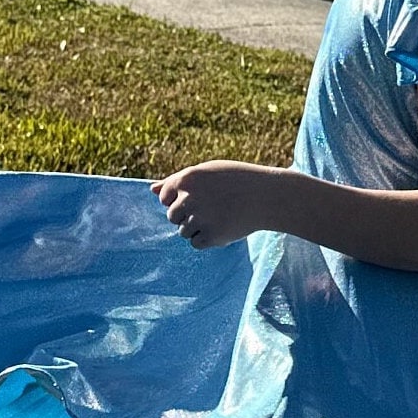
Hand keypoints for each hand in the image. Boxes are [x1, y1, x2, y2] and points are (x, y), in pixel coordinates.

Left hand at [150, 160, 278, 249]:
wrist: (267, 196)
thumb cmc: (235, 181)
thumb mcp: (207, 173)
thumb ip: (177, 182)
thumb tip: (150, 190)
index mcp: (186, 179)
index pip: (164, 197)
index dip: (180, 198)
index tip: (199, 196)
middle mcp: (189, 198)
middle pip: (172, 217)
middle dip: (188, 215)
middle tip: (213, 207)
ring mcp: (200, 219)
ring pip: (183, 232)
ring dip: (198, 228)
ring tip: (221, 216)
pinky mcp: (211, 236)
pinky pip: (196, 244)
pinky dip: (207, 239)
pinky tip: (224, 226)